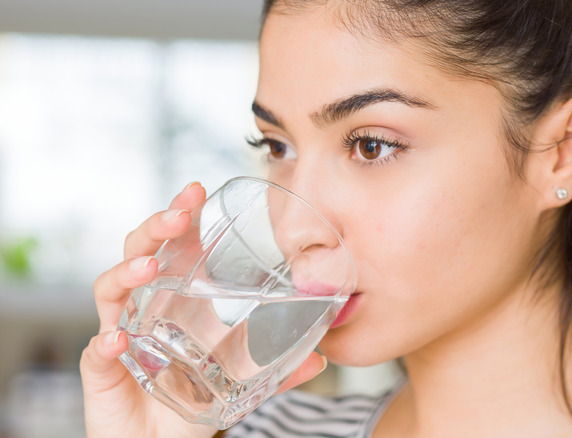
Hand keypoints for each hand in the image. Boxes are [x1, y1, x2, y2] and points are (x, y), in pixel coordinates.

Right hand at [80, 182, 328, 437]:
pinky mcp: (103, 369)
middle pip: (139, 253)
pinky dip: (105, 343)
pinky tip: (119, 340)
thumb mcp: (242, 380)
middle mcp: (143, 307)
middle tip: (178, 216)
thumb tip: (323, 356)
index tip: (197, 191)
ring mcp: (120, 333)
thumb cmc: (191, 399)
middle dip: (155, 228)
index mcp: (175, 299)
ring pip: (110, 289)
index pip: (173, 247)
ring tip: (150, 268)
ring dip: (128, 272)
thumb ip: (278, 368)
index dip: (180, 216)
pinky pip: (97, 351)